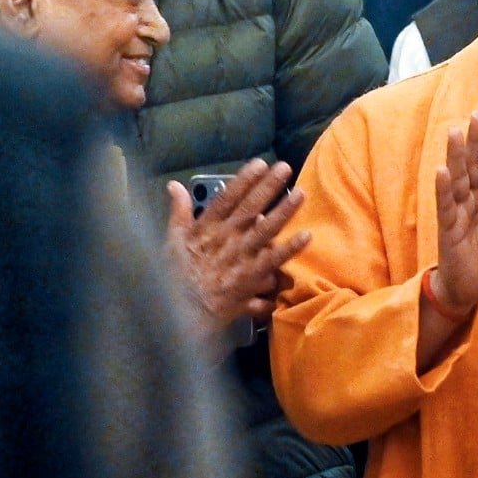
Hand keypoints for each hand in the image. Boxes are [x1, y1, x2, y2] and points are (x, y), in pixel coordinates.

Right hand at [165, 159, 310, 331]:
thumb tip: (173, 185)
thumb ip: (178, 211)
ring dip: (284, 211)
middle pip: (250, 209)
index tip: (260, 163)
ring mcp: (240, 259)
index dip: (244, 180)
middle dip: (268, 187)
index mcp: (206, 229)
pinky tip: (307, 235)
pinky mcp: (251, 278)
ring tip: (300, 194)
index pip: (226, 199)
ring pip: (265, 231)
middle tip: (285, 168)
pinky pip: (273, 261)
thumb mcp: (171, 241)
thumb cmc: (177, 277)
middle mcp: (225, 240)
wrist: (182, 313)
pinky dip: (290, 249)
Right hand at [432, 112, 477, 315]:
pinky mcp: (448, 229)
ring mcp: (459, 212)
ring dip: (456, 156)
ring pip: (458, 179)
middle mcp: (473, 200)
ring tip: (454, 132)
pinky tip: (442, 170)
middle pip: (475, 165)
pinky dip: (444, 188)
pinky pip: (446, 206)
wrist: (472, 290)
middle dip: (476, 141)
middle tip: (476, 114)